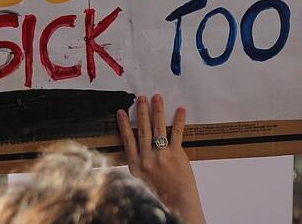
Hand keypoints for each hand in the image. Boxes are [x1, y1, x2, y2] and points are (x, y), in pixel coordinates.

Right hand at [117, 94, 205, 223]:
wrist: (176, 203)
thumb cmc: (160, 193)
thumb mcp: (142, 179)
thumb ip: (140, 163)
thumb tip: (139, 147)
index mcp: (135, 165)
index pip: (128, 140)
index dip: (124, 125)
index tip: (121, 112)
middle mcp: (146, 158)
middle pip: (143, 130)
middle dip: (142, 112)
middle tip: (141, 98)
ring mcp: (161, 155)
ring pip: (158, 128)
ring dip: (157, 111)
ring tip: (157, 98)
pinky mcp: (176, 154)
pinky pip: (177, 133)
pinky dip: (179, 120)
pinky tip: (180, 110)